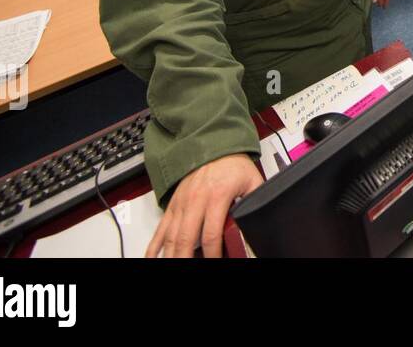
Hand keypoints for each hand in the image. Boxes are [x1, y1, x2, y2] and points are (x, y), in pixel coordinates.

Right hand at [146, 154, 262, 257]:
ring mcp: (181, 204)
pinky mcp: (173, 205)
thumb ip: (255, 200)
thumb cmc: (232, 163)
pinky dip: (154, 246)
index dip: (213, 253)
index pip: (212, 233)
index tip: (216, 261)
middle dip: (187, 258)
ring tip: (173, 265)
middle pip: (186, 238)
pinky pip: (160, 229)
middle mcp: (195, 200)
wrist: (212, 144)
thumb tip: (259, 219)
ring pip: (171, 237)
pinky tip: (152, 258)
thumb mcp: (251, 180)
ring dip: (171, 255)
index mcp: (217, 196)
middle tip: (191, 267)